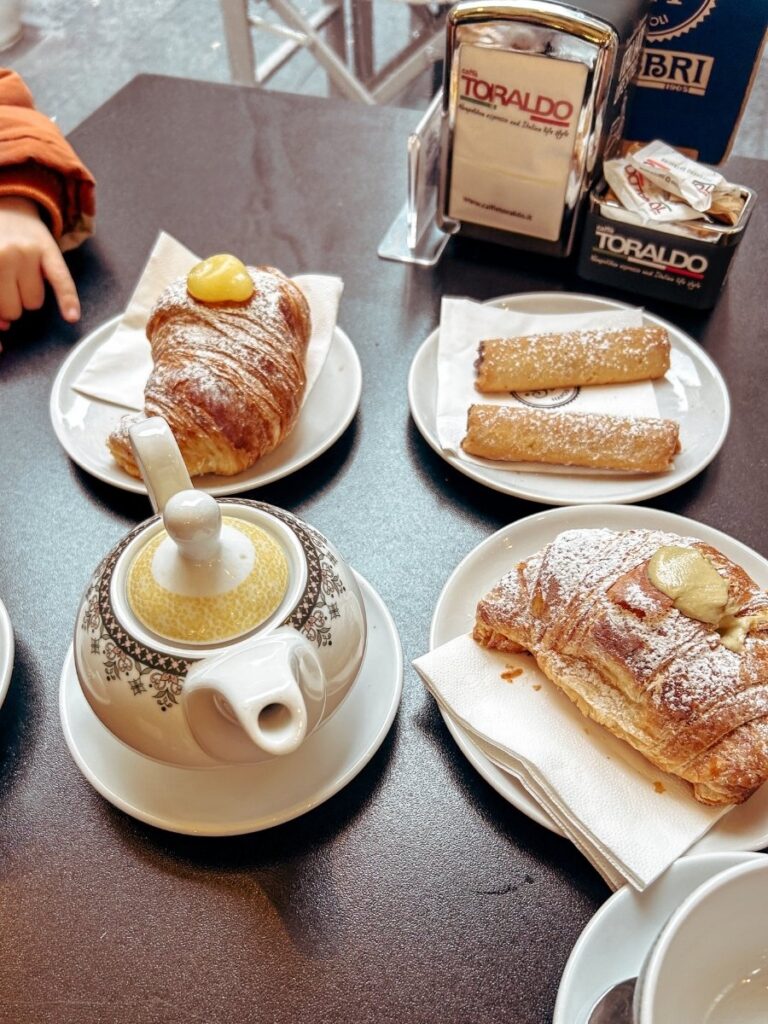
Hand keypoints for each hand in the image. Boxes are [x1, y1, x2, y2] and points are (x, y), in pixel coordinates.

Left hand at [0, 196, 79, 329]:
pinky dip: (68, 301)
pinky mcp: (50, 252)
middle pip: (12, 309)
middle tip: (7, 288)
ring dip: (29, 299)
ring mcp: (27, 254)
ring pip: (34, 302)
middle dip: (11, 307)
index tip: (0, 322)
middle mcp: (2, 255)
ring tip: (22, 278)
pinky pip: (62, 283)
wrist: (9, 206)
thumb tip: (4, 326)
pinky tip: (71, 316)